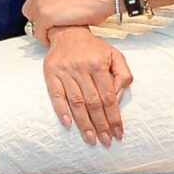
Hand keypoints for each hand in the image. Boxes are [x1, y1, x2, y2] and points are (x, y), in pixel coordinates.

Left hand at [25, 0, 114, 34]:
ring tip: (55, 36)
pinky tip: (56, 39)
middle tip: (51, 31)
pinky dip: (46, 39)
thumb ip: (54, 2)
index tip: (47, 24)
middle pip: (29, 16)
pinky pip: (39, 34)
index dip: (39, 18)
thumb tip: (52, 14)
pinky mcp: (45, 17)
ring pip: (33, 26)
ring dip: (43, 33)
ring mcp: (40, 5)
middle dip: (39, 25)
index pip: (30, 7)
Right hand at [42, 26, 131, 146]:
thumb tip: (119, 99)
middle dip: (101, 124)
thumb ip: (123, 75)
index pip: (109, 97)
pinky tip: (68, 124)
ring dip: (84, 123)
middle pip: (93, 102)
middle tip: (106, 142)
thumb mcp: (115, 55)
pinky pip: (56, 95)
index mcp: (99, 65)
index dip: (114, 117)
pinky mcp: (50, 74)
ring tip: (91, 139)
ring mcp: (64, 72)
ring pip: (76, 102)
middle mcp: (81, 69)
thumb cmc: (94, 48)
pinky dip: (61, 110)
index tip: (118, 133)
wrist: (67, 31)